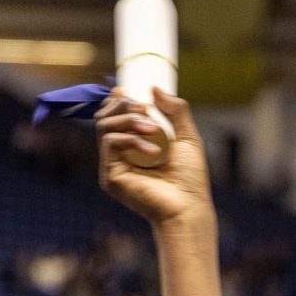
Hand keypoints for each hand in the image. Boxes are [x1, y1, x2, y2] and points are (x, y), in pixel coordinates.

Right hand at [97, 91, 213, 228]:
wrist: (188, 207)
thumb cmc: (190, 178)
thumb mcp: (187, 137)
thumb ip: (175, 111)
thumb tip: (154, 88)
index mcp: (134, 144)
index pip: (116, 116)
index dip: (118, 100)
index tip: (126, 90)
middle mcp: (121, 154)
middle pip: (105, 117)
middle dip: (124, 105)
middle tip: (145, 110)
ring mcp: (113, 165)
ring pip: (105, 126)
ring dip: (129, 120)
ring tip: (154, 130)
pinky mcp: (110, 176)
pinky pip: (110, 143)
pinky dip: (130, 139)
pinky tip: (153, 152)